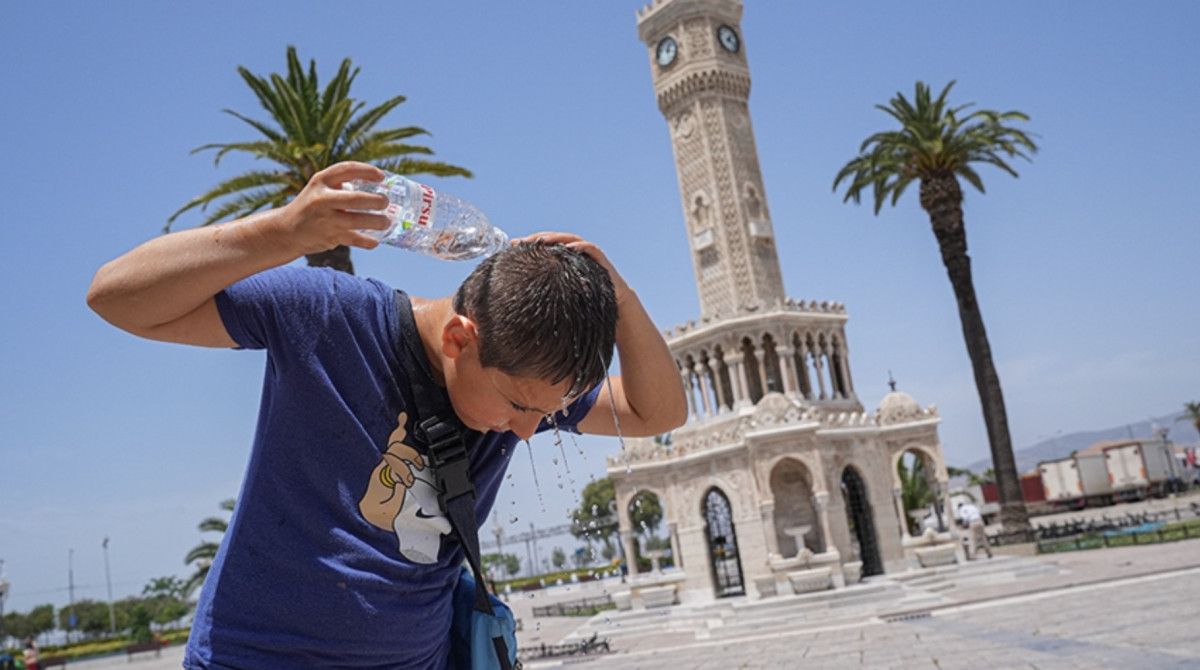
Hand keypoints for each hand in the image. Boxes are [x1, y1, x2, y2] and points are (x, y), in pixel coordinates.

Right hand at [275, 162, 391, 256]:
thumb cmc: (312, 206)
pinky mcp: (329, 237)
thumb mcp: (320, 188)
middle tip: (385, 202)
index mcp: (320, 181)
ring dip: (377, 222)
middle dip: (376, 201)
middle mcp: (322, 199)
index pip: (347, 169)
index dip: (367, 171)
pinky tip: (375, 241)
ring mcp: (326, 220)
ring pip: (357, 221)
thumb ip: (341, 184)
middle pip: (355, 199)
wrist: (287, 230)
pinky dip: (367, 242)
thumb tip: (376, 186)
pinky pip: (354, 240)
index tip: (382, 176)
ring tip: (386, 222)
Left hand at [515, 232, 631, 305]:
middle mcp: (574, 251)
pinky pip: (590, 248)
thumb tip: (520, 300)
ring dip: (555, 238)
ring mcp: (588, 253)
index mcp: (563, 257)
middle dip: (537, 238)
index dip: (529, 243)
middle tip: (521, 242)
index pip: (544, 245)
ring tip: (541, 241)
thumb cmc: (585, 300)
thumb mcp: (562, 293)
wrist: (614, 304)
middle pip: (554, 238)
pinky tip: (568, 248)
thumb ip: (547, 290)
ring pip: (570, 239)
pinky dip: (580, 246)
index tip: (512, 246)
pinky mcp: (600, 259)